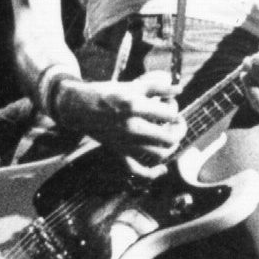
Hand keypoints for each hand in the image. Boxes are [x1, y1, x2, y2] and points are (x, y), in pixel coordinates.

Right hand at [57, 71, 184, 168]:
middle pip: (169, 138)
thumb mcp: (133, 85)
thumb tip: (179, 89)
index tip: (168, 102)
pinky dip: (152, 173)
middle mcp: (131, 127)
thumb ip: (158, 87)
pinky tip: (162, 169)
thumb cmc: (107, 93)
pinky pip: (138, 170)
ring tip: (169, 136)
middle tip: (176, 122)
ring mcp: (125, 143)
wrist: (80, 107)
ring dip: (169, 146)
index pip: (169, 114)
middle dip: (179, 129)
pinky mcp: (119, 152)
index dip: (174, 107)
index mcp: (134, 107)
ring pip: (159, 154)